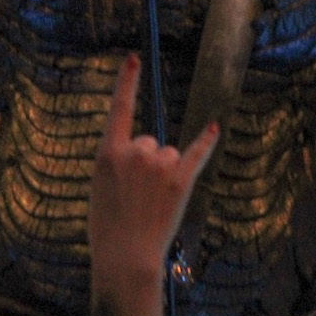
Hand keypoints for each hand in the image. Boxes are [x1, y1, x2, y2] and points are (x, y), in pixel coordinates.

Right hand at [90, 54, 219, 283]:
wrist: (126, 257)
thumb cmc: (109, 228)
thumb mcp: (101, 189)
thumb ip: (120, 164)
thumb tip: (146, 154)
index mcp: (108, 153)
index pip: (119, 109)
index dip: (126, 82)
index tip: (133, 58)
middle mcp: (135, 151)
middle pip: (149, 143)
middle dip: (146, 166)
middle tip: (135, 198)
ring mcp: (159, 164)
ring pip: (168, 156)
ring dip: (164, 175)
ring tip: (152, 204)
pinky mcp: (181, 179)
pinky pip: (196, 154)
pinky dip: (205, 142)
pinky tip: (214, 127)